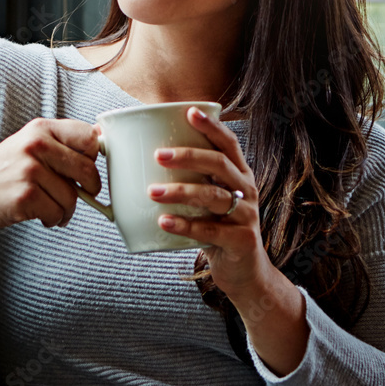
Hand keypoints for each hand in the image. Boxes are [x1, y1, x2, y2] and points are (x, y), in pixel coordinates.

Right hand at [0, 118, 100, 229]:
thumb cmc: (4, 168)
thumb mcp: (31, 143)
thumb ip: (63, 142)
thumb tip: (102, 139)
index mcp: (42, 129)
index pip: (89, 137)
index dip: (94, 158)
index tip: (86, 169)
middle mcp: (36, 146)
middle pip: (87, 170)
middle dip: (89, 189)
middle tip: (80, 194)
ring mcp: (29, 171)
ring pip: (72, 197)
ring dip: (66, 209)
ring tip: (50, 207)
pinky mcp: (23, 197)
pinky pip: (57, 213)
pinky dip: (53, 219)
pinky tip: (39, 214)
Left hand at [147, 107, 269, 296]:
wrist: (245, 273)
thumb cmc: (217, 229)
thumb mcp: (207, 202)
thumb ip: (187, 181)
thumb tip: (137, 160)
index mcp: (239, 175)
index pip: (228, 144)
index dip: (211, 126)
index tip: (188, 112)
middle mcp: (247, 191)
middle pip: (220, 164)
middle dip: (188, 156)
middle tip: (158, 155)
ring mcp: (247, 216)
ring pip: (213, 196)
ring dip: (180, 192)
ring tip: (151, 192)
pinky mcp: (242, 241)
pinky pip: (211, 230)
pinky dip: (185, 225)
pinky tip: (163, 221)